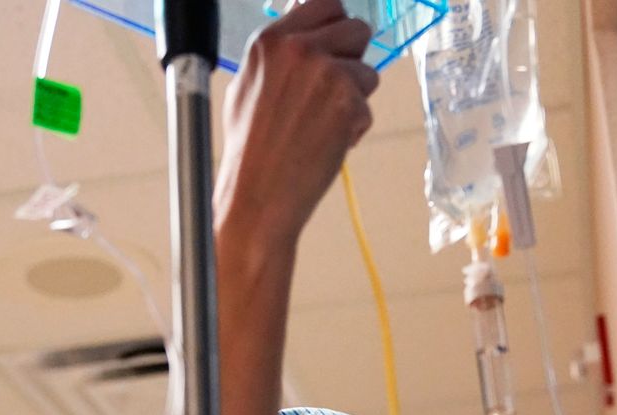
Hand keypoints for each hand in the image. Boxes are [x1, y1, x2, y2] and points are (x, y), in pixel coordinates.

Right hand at [215, 0, 379, 244]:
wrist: (258, 193)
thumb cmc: (250, 148)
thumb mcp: (248, 84)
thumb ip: (280, 54)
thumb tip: (306, 33)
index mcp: (271, 41)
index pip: (326, 3)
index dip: (335, 25)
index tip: (336, 43)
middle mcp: (300, 49)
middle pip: (356, 28)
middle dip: (352, 57)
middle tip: (333, 87)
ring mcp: (327, 74)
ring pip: (368, 71)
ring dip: (354, 95)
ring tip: (322, 122)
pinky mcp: (349, 103)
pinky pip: (367, 105)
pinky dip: (353, 125)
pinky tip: (326, 141)